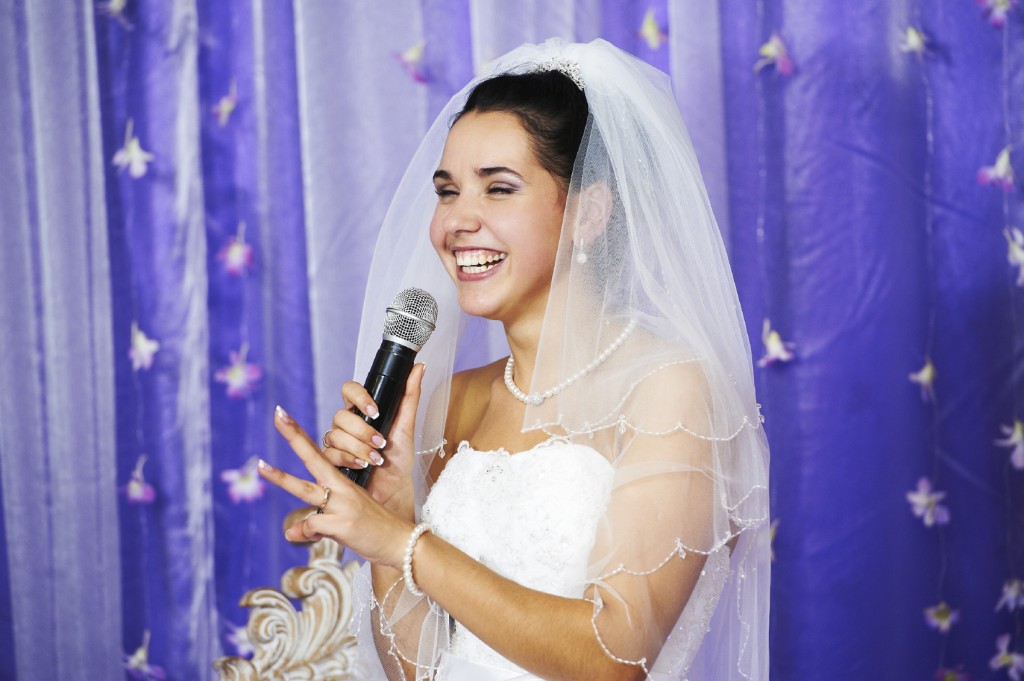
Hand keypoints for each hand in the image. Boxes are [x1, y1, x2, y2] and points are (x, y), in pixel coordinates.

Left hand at [260, 407, 413, 567]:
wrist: (400, 543)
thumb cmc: (374, 531)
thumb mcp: (343, 524)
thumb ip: (316, 524)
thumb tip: (290, 533)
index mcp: (342, 484)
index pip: (318, 455)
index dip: (301, 437)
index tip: (284, 417)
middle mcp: (341, 488)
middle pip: (313, 458)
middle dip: (294, 436)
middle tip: (278, 414)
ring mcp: (342, 504)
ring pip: (305, 490)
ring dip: (281, 478)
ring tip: (261, 466)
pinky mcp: (342, 524)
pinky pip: (312, 525)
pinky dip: (308, 534)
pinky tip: (314, 537)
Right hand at [320, 364, 425, 518]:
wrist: (394, 488)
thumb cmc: (399, 457)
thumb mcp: (407, 426)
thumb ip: (410, 396)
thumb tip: (419, 367)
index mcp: (362, 411)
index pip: (349, 390)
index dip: (359, 396)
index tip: (376, 410)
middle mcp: (346, 424)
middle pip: (341, 416)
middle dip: (362, 431)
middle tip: (381, 442)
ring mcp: (337, 442)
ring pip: (335, 435)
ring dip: (358, 447)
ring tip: (376, 459)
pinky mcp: (331, 460)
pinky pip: (330, 454)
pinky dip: (349, 459)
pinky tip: (363, 466)